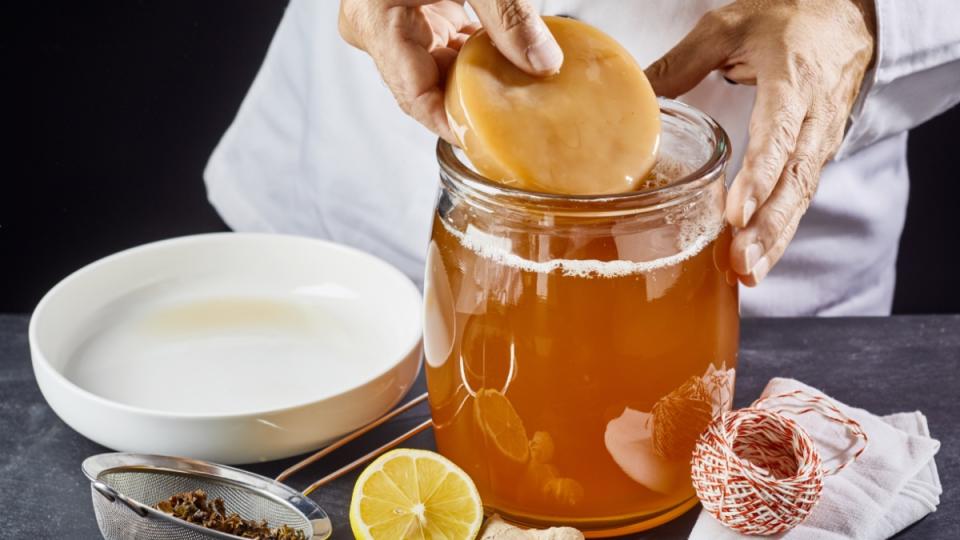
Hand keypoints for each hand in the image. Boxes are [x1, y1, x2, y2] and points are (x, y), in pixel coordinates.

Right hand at [338, 0, 562, 142]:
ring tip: (518, 93)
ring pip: (435, 69)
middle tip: (517, 122)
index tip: (492, 143)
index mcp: (376, 22)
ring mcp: (389, 21)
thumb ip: (508, 17)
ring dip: (476, 78)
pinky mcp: (407, 11)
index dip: (455, 124)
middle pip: (426, 87)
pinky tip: (505, 61)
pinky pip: (439, 46)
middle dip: (473, 102)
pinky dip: (472, 55)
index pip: (414, 98)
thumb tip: (544, 64)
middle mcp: (374, 28)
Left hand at [645, 0, 875, 285]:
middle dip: (767, 227)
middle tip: (739, 263)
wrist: (846, 16)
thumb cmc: (788, 19)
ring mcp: (819, 140)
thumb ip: (684, 61)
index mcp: (793, 82)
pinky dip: (779, 231)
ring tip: (746, 275)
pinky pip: (798, 197)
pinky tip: (756, 261)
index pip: (779, 136)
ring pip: (799, 197)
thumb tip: (636, 96)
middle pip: (794, 181)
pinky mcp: (815, 156)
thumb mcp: (731, 26)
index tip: (736, 214)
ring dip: (774, 239)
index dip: (759, 177)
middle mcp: (813, 118)